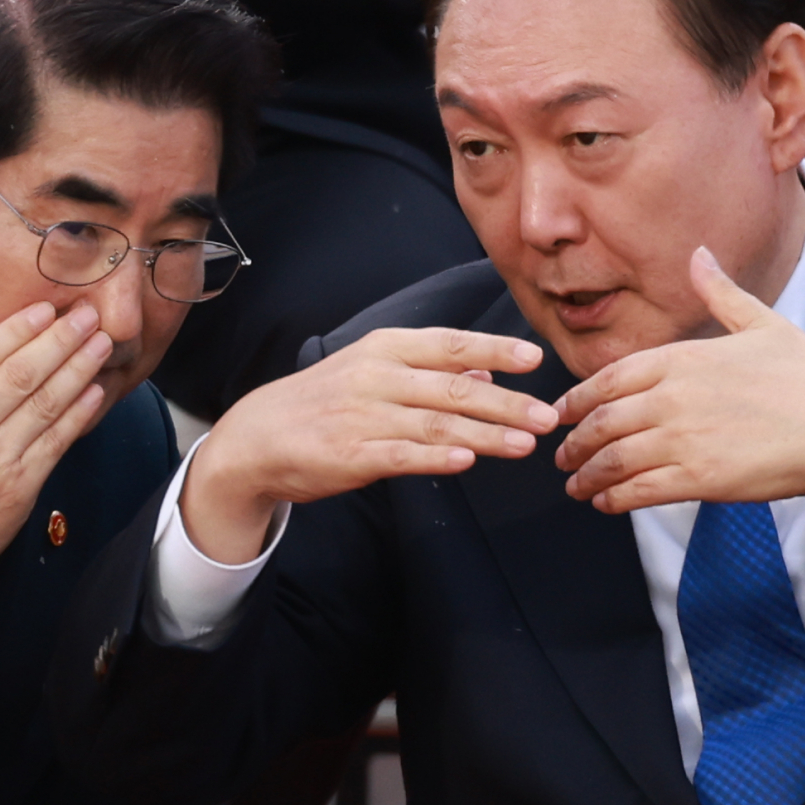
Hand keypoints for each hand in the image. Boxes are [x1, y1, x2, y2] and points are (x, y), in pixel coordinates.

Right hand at [0, 301, 113, 615]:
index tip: (44, 309)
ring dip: (78, 369)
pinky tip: (95, 391)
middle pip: (21, 374)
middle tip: (86, 315)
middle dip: (59, 340)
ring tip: (100, 344)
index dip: (17, 329)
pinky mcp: (20, 487)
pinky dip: (79, 414)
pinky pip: (56, 442)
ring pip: (45, 404)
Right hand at [180, 327, 556, 564]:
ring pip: (436, 423)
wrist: (257, 437)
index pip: (450, 343)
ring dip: (486, 434)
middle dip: (506, 402)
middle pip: (453, 386)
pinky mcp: (350, 455)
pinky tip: (467, 461)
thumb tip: (485, 366)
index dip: (495, 350)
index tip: (535, 360)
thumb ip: (427, 369)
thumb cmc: (324, 402)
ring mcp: (362, 417)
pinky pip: (402, 455)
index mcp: (384, 349)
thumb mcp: (373, 369)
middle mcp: (376, 377)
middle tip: (547, 415)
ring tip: (526, 444)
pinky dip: (436, 457)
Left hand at [553, 246, 804, 514]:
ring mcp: (682, 440)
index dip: (578, 400)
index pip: (608, 380)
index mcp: (681, 359)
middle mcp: (672, 397)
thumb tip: (699, 254)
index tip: (563, 413)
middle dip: (574, 442)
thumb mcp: (761, 323)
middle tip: (562, 455)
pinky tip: (606, 503)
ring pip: (613, 460)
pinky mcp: (697, 479)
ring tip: (576, 486)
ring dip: (587, 475)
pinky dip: (614, 499)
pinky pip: (638, 491)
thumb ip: (719, 293)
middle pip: (602, 422)